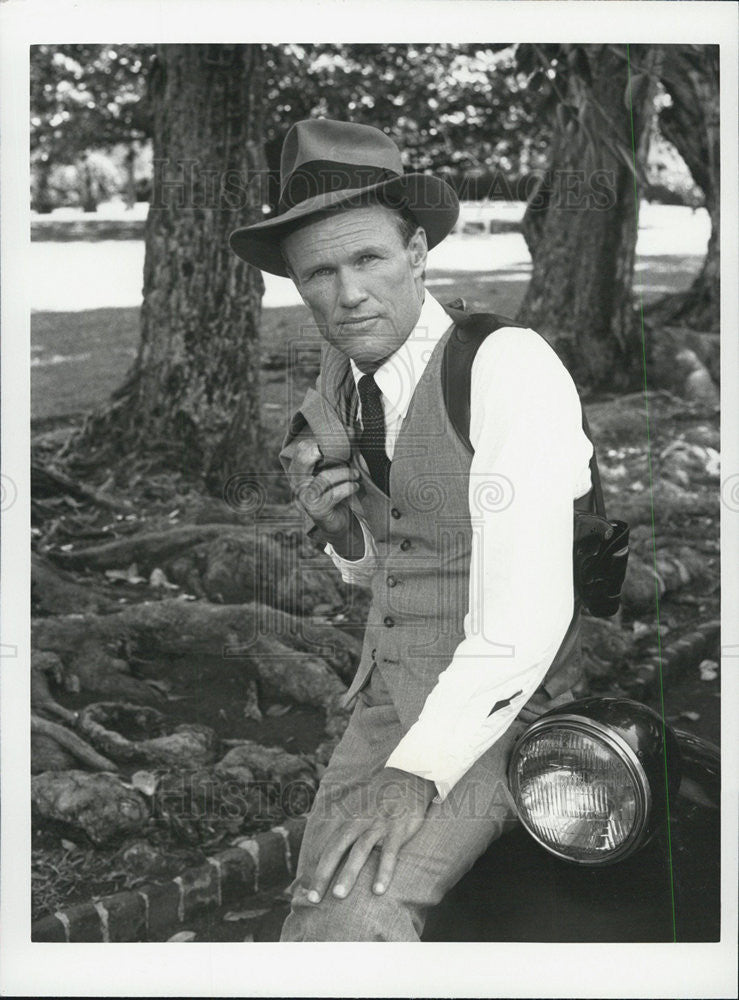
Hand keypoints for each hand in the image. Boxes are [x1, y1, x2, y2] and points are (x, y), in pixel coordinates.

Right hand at [287, 438, 359, 537]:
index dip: (322, 441)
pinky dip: (347, 488)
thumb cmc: (337, 490)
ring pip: (324, 477)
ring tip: (356, 474)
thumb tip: (353, 428)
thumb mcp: (339, 468)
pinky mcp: (316, 511)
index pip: (302, 448)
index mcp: (299, 468)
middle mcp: (297, 482)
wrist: (339, 522)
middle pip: (303, 456)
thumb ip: (344, 449)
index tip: (342, 439)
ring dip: (345, 473)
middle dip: (326, 452)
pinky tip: (355, 487)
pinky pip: (333, 494)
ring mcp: (305, 497)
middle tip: (344, 453)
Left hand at [307, 767, 436, 902]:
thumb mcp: (359, 807)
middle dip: (323, 873)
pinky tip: (377, 891)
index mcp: (349, 819)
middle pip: (337, 848)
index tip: (305, 889)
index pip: (328, 846)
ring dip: (348, 873)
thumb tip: (328, 847)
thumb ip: (346, 824)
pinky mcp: (397, 829)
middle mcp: (360, 822)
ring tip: (338, 896)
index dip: (315, 867)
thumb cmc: (381, 799)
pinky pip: (389, 853)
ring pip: (360, 850)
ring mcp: (378, 825)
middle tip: (312, 898)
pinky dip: (383, 871)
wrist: (408, 777)